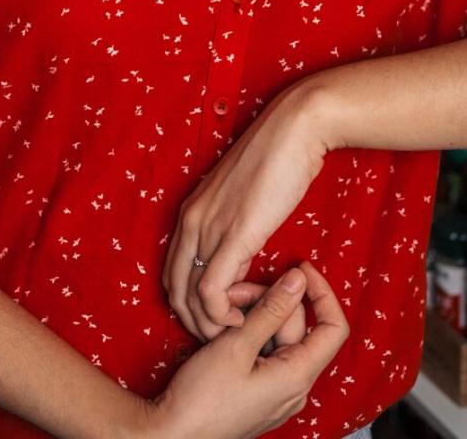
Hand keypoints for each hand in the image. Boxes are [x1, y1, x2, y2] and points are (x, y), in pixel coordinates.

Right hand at [140, 263, 348, 438]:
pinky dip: (250, 334)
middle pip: (297, 327)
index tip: (301, 269)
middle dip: (269, 301)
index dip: (322, 293)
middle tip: (232, 293)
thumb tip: (298, 279)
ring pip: (278, 337)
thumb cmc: (203, 397)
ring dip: (254, 316)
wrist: (173, 435)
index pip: (333, 328)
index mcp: (297, 377)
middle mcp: (294, 387)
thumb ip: (272, 310)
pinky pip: (265, 353)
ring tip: (222, 311)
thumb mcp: (236, 345)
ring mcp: (277, 391)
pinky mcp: (260, 392)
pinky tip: (224, 330)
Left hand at [162, 83, 329, 340]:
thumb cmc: (277, 160)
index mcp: (191, 211)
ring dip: (208, 324)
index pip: (172, 273)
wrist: (295, 131)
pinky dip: (221, 316)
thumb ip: (235, 229)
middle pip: (173, 290)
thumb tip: (240, 262)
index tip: (218, 316)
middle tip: (224, 335)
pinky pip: (210, 291)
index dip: (190, 304)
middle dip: (194, 322)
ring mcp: (209, 227)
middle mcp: (192, 221)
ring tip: (236, 331)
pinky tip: (243, 319)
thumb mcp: (245, 200)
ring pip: (188, 296)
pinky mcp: (234, 235)